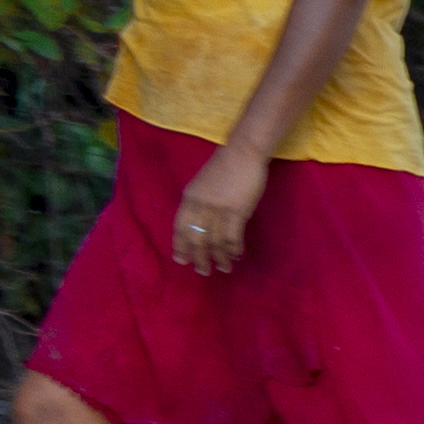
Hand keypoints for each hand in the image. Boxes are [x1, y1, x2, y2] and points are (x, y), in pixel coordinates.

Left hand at [172, 144, 265, 275]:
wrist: (244, 152)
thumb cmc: (225, 166)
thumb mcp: (202, 184)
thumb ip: (199, 203)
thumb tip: (200, 226)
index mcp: (189, 198)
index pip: (180, 228)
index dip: (181, 246)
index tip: (182, 260)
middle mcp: (200, 205)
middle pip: (196, 239)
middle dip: (200, 258)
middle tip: (204, 271)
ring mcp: (218, 209)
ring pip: (215, 242)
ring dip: (220, 258)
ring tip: (225, 268)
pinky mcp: (237, 211)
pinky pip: (233, 238)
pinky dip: (234, 249)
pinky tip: (237, 256)